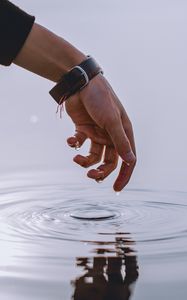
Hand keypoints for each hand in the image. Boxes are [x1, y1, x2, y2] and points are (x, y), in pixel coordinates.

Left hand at [65, 74, 135, 190]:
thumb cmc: (100, 98)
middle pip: (109, 162)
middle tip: (91, 176)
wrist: (80, 83)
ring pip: (94, 156)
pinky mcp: (83, 129)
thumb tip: (130, 161)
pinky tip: (70, 140)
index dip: (124, 176)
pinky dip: (74, 145)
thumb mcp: (112, 120)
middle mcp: (111, 135)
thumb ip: (120, 141)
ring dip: (85, 161)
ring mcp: (97, 133)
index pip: (128, 160)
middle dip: (101, 172)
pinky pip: (79, 143)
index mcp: (123, 133)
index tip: (116, 189)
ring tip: (76, 158)